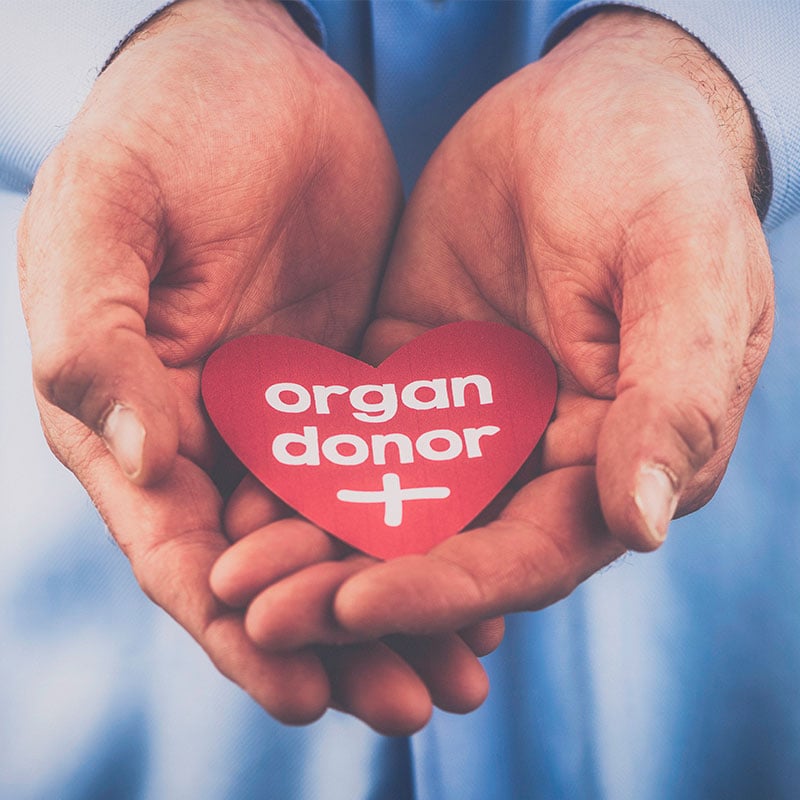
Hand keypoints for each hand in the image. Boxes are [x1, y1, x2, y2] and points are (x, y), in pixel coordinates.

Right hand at [17, 0, 413, 728]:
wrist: (253, 68)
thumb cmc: (158, 128)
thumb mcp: (105, 221)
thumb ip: (100, 339)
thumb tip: (149, 458)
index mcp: (130, 415)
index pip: (181, 550)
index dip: (236, 628)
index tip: (301, 692)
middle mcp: (207, 432)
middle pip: (273, 564)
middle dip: (337, 637)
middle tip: (411, 703)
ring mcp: (283, 411)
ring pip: (342, 530)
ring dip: (395, 598)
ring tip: (461, 670)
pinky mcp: (348, 381)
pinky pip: (391, 467)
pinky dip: (426, 521)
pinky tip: (476, 562)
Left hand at [215, 10, 773, 646]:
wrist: (590, 104)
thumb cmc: (660, 175)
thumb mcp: (684, 269)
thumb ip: (674, 396)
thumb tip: (642, 523)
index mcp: (609, 456)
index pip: (525, 553)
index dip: (444, 588)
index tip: (357, 606)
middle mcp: (532, 456)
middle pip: (438, 547)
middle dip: (351, 586)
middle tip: (256, 614)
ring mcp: (464, 417)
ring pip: (382, 500)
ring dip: (309, 540)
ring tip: (229, 573)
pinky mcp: (408, 371)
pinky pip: (349, 428)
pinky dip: (297, 463)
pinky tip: (238, 491)